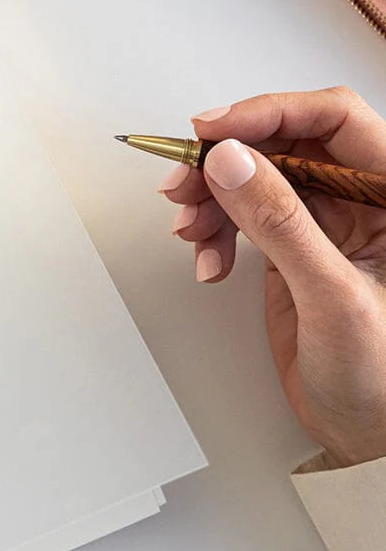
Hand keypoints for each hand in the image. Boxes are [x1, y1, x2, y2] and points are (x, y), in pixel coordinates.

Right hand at [161, 87, 385, 468]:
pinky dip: (216, 230)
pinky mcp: (295, 246)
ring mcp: (327, 222)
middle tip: (186, 180)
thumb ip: (282, 224)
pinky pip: (245, 215)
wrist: (368, 438)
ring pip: (257, 176)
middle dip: (228, 159)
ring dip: (213, 197)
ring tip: (190, 228)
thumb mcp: (333, 298)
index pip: (334, 118)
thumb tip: (236, 163)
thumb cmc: (384, 380)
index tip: (215, 130)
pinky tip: (210, 259)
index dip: (270, 112)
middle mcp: (363, 200)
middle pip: (285, 141)